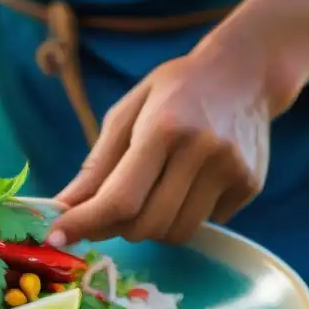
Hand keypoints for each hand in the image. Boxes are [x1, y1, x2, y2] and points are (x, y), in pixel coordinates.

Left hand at [48, 42, 272, 245]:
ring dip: (152, 227)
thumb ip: (97, 165)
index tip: (58, 236)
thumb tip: (63, 208)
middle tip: (111, 211)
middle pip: (146, 224)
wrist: (245, 72)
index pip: (120, 198)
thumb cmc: (175, 91)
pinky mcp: (250, 184)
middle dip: (118, 228)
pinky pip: (206, 224)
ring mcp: (231, 169)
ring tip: (152, 195)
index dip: (86, 223)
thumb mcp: (127, 113)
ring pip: (176, 233)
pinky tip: (189, 184)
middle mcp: (201, 150)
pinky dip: (186, 215)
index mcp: (163, 128)